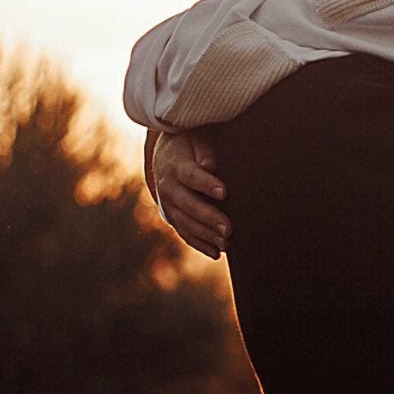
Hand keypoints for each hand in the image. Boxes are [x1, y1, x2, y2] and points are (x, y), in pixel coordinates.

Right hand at [153, 133, 229, 258]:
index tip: (223, 192)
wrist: (164, 156)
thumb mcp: (195, 139)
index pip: (191, 176)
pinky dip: (199, 244)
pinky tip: (216, 253)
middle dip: (209, 218)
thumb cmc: (189, 145)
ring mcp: (168, 205)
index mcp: (176, 166)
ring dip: (206, 235)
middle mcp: (169, 188)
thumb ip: (205, 150)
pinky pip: (185, 233)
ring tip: (226, 243)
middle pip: (189, 205)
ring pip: (186, 223)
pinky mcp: (172, 217)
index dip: (206, 184)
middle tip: (229, 229)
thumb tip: (210, 166)